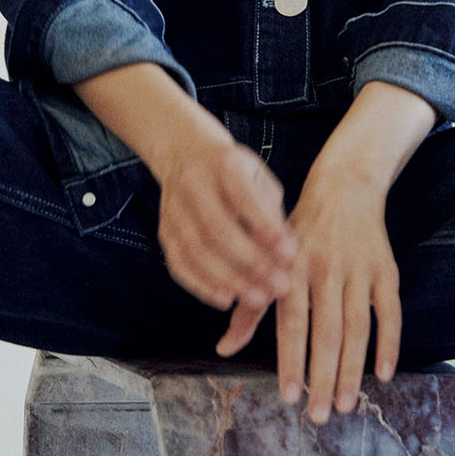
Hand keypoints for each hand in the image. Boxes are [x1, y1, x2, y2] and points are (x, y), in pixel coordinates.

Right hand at [156, 127, 298, 315]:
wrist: (186, 156)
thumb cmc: (237, 175)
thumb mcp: (260, 180)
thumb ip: (271, 213)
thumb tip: (285, 256)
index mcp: (224, 164)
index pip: (244, 197)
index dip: (266, 227)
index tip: (290, 253)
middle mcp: (193, 184)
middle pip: (217, 228)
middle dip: (251, 262)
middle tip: (279, 285)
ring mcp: (173, 210)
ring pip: (196, 251)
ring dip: (229, 280)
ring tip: (258, 299)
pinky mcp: (165, 233)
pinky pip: (179, 265)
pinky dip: (202, 286)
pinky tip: (226, 299)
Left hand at [216, 158, 400, 421]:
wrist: (344, 187)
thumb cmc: (298, 233)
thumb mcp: (266, 261)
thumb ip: (249, 309)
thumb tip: (224, 349)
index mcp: (293, 270)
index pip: (292, 323)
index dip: (292, 360)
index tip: (289, 396)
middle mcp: (325, 270)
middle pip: (327, 332)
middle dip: (322, 376)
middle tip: (318, 415)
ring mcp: (358, 271)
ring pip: (357, 328)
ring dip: (352, 369)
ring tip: (344, 404)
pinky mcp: (386, 270)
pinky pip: (390, 312)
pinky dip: (389, 344)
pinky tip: (382, 375)